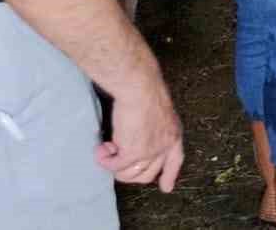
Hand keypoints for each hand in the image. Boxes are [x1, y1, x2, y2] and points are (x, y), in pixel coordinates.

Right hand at [95, 75, 184, 191]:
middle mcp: (165, 146)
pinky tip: (100, 149)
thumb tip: (139, 141)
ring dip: (114, 165)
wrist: (140, 88)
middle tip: (115, 157)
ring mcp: (150, 151)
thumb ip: (153, 129)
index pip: (175, 161)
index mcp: (173, 135)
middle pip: (146, 175)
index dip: (169, 175)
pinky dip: (104, 160)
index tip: (166, 187)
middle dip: (128, 172)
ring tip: (108, 149)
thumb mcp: (158, 114)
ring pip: (129, 174)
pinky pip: (114, 166)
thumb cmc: (145, 93)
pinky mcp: (134, 152)